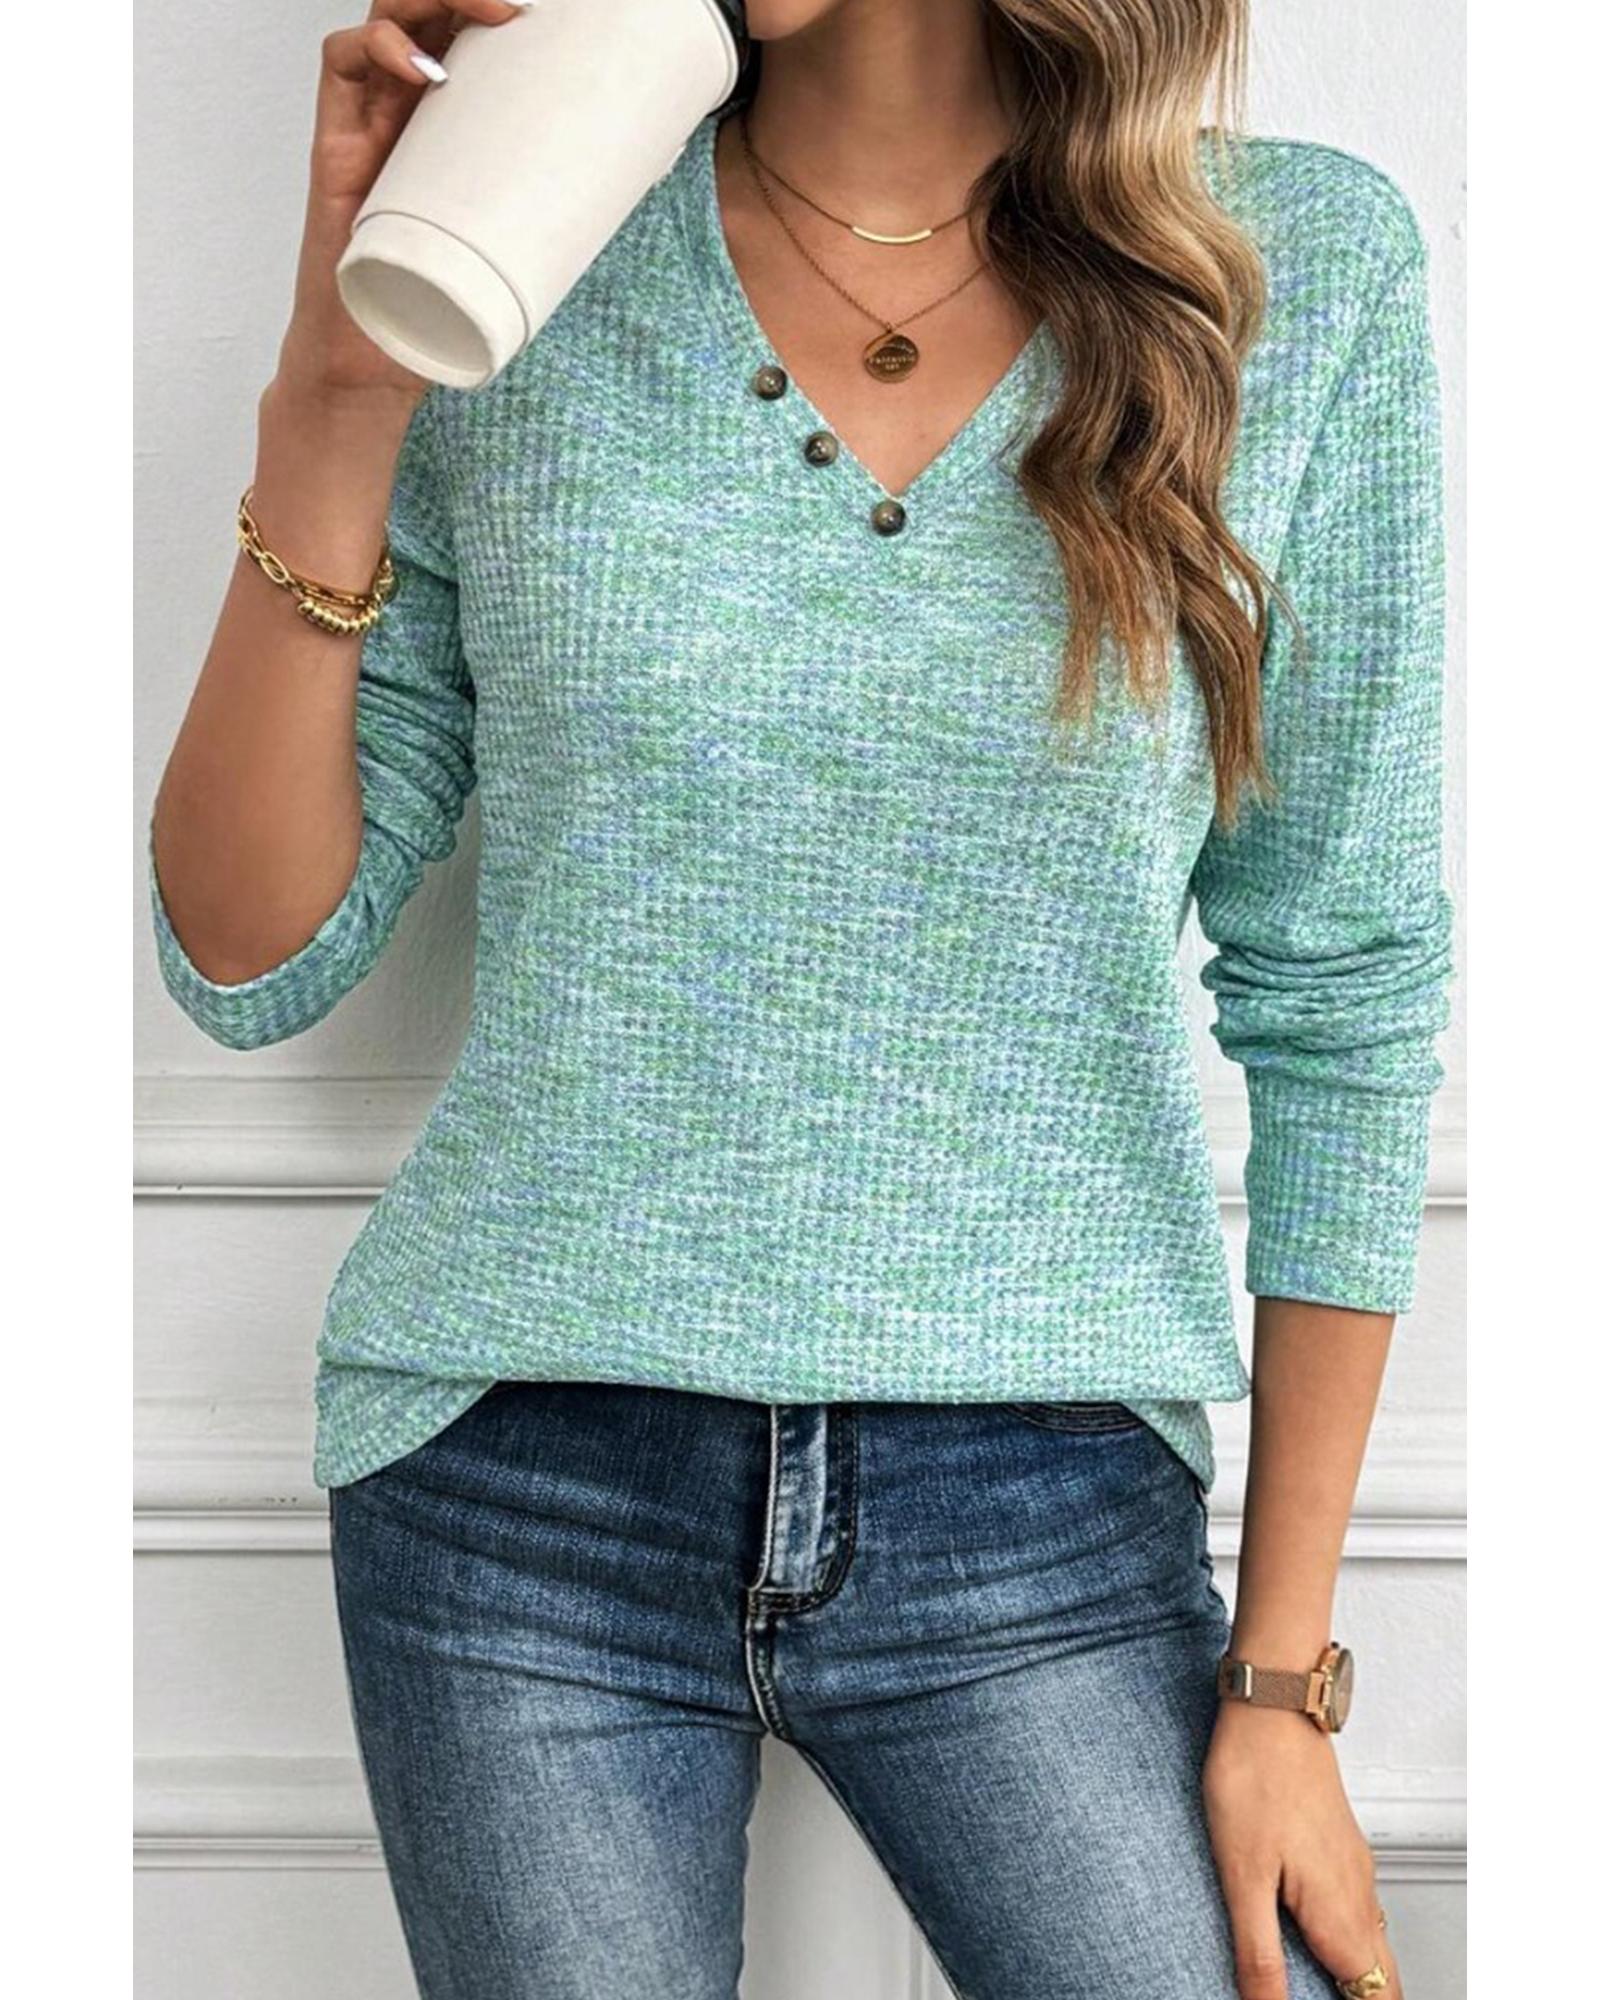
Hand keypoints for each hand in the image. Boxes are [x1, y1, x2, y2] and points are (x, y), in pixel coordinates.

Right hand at [272, 1, 531, 405]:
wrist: (377, 360)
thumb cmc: (441, 303)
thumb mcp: (512, 243)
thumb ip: (550, 203)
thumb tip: (642, 179)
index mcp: (450, 123)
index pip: (465, 36)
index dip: (494, 12)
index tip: (550, 19)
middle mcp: (406, 108)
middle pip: (426, 10)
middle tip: (517, 8)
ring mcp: (368, 120)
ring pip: (384, 20)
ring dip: (427, 1)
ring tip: (483, 17)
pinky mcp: (333, 141)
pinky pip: (340, 64)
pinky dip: (376, 47)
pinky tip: (419, 67)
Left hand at [1203, 1702, 1401, 1998]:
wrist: (1273, 1708)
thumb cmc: (1256, 1778)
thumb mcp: (1243, 1876)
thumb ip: (1259, 1954)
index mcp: (1341, 1913)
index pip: (1375, 1996)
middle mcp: (1357, 1893)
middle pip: (1381, 1976)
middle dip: (1366, 1999)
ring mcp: (1352, 1866)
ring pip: (1371, 1942)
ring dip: (1357, 1974)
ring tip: (1327, 1987)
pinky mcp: (1338, 1843)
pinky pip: (1356, 1909)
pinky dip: (1346, 1938)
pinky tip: (1314, 1932)